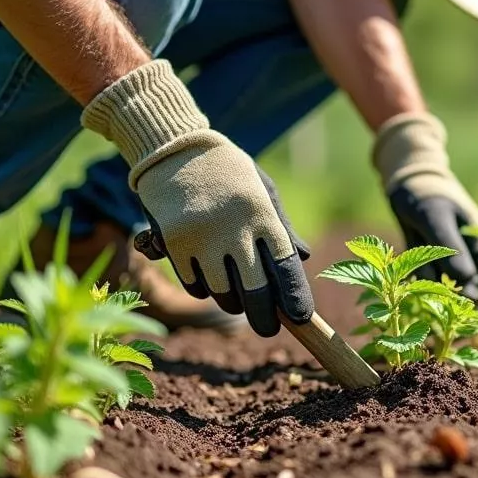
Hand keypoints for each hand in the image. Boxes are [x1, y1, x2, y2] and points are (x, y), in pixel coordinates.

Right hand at [82, 59, 313, 336]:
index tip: (301, 317)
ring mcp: (202, 237)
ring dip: (231, 299)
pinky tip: (205, 267)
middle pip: (256, 292)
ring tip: (233, 286)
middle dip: (264, 317)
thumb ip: (281, 226)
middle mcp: (235, 229)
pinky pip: (194, 284)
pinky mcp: (174, 243)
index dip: (295, 296)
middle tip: (268, 328)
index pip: (285, 266)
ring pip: (222, 293)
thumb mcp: (262, 190)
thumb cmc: (228, 173)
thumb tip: (304, 258)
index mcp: (263, 213)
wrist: (174, 149)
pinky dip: (202, 285)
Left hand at [371, 113, 477, 299]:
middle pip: (464, 281)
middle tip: (438, 294)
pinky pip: (424, 276)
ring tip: (417, 260)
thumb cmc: (426, 196)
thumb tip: (466, 278)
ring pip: (442, 280)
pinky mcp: (426, 259)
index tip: (467, 297)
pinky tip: (406, 265)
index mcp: (477, 240)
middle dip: (451, 289)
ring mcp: (444, 256)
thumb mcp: (437, 218)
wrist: (404, 182)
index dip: (477, 285)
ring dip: (430, 279)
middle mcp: (464, 251)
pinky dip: (416, 275)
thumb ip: (450, 248)